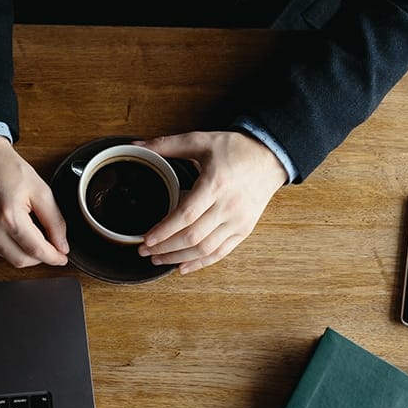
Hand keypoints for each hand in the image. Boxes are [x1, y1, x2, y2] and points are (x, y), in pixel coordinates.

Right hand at [0, 135, 68, 266]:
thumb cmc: (6, 167)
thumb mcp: (40, 190)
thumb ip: (55, 222)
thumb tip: (62, 247)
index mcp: (8, 215)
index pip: (35, 250)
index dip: (53, 257)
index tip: (62, 258)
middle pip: (20, 260)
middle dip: (39, 256)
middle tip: (49, 244)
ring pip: (6, 257)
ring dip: (22, 250)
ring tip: (26, 226)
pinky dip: (6, 244)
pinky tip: (7, 225)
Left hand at [136, 131, 287, 273]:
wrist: (270, 157)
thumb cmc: (235, 148)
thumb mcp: (200, 140)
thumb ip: (167, 145)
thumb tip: (136, 146)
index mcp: (215, 184)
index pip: (186, 215)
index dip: (164, 231)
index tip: (146, 239)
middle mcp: (228, 206)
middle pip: (193, 237)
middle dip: (165, 248)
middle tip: (144, 250)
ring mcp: (238, 221)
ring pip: (205, 249)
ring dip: (178, 258)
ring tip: (157, 259)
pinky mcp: (244, 230)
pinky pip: (221, 253)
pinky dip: (200, 263)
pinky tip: (182, 267)